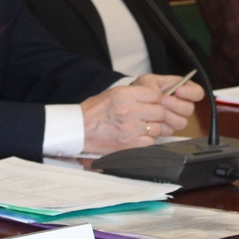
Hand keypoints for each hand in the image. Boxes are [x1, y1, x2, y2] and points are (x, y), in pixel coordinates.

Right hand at [81, 75, 196, 154]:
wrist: (79, 130)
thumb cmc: (93, 112)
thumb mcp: (112, 94)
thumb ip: (134, 94)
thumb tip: (154, 97)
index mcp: (124, 95)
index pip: (155, 95)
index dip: (155, 99)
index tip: (152, 103)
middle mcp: (129, 111)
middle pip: (160, 112)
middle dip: (157, 114)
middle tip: (149, 115)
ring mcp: (131, 129)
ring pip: (158, 128)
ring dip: (153, 127)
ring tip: (141, 126)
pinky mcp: (131, 144)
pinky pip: (151, 141)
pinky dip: (147, 139)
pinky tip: (138, 135)